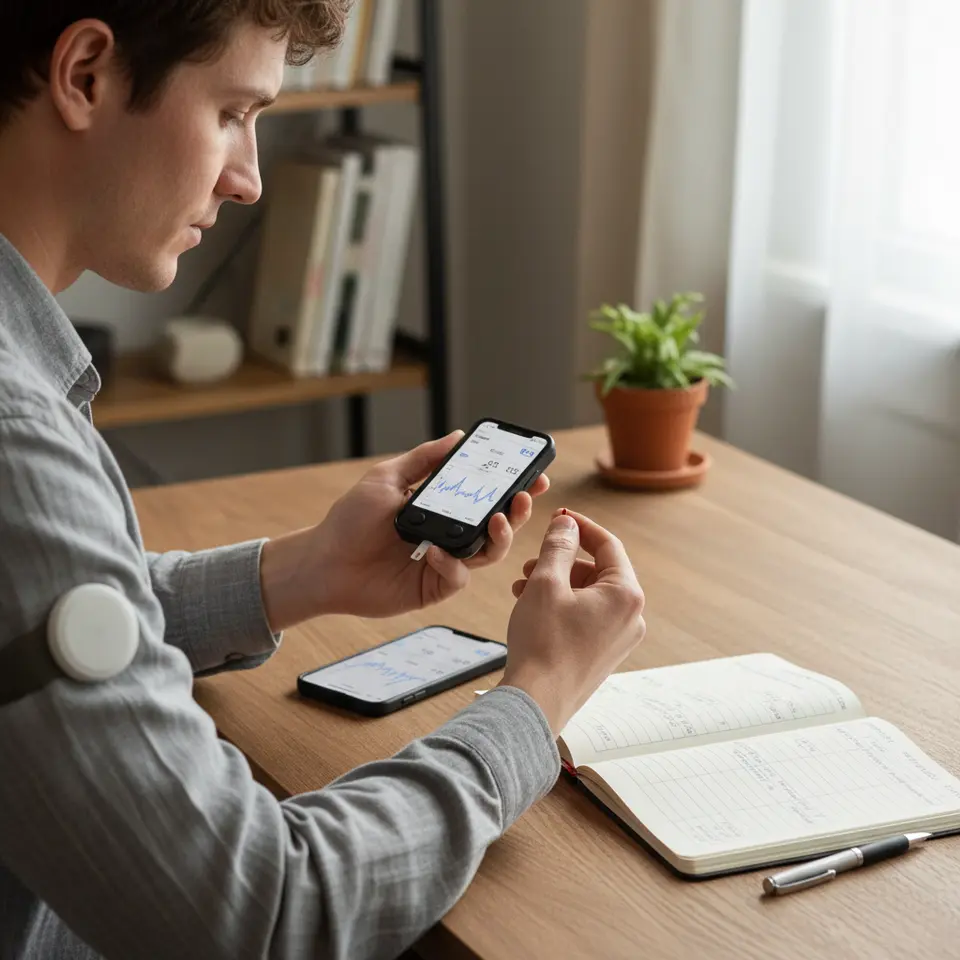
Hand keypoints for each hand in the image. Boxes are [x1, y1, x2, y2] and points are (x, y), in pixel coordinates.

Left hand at [259, 432, 549, 628]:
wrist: (324, 563)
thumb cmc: (351, 520)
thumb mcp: (387, 479)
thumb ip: (424, 459)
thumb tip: (457, 436)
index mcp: (444, 507)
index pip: (488, 496)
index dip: (514, 487)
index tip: (535, 475)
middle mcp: (450, 534)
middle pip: (499, 525)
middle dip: (518, 511)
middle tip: (524, 497)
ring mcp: (445, 561)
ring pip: (489, 553)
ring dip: (500, 537)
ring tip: (498, 521)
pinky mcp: (434, 587)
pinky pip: (459, 576)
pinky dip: (454, 564)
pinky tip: (438, 553)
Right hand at [500, 508, 645, 734]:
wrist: (536, 701)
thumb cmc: (542, 643)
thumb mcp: (546, 582)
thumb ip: (559, 546)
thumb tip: (567, 524)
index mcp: (626, 595)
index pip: (608, 545)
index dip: (580, 527)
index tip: (559, 517)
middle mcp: (631, 617)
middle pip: (598, 571)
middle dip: (562, 562)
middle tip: (531, 563)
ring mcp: (619, 639)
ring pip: (589, 594)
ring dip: (558, 584)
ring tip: (524, 587)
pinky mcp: (604, 654)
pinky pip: (587, 616)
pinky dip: (562, 605)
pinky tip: (533, 608)